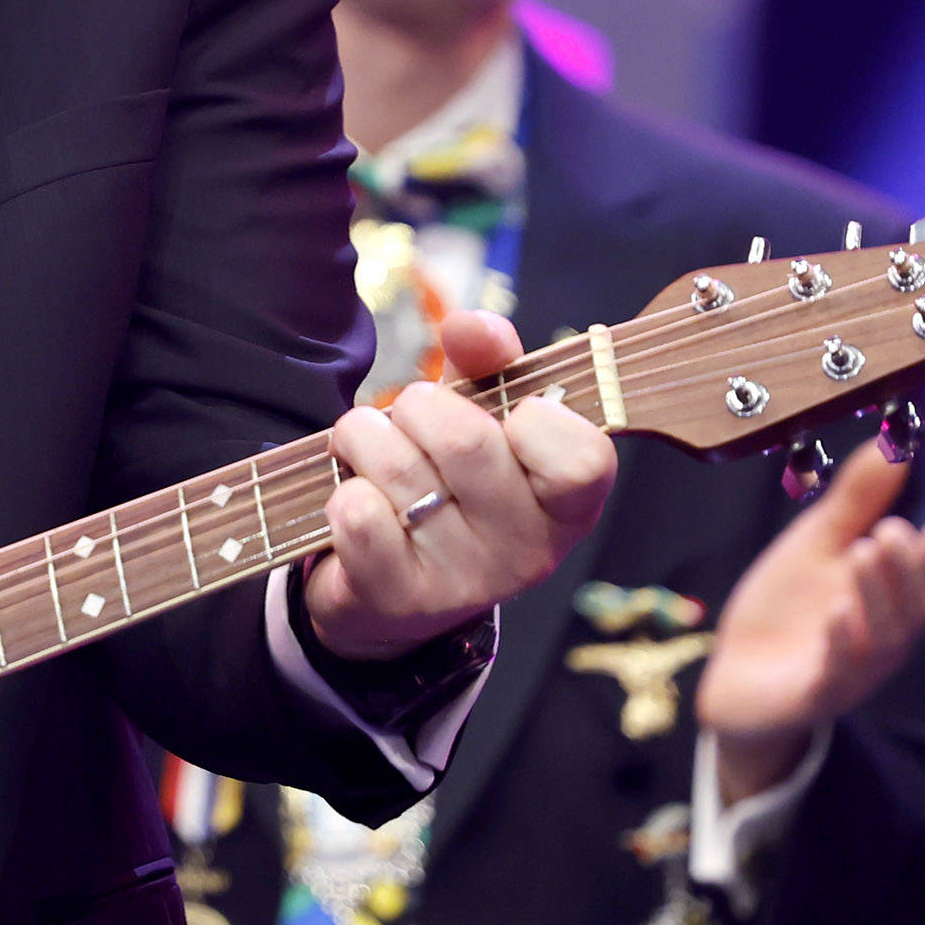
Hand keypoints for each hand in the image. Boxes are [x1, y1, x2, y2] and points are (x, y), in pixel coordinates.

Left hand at [301, 310, 619, 661]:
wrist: (392, 589)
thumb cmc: (449, 485)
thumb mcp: (481, 417)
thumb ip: (488, 362)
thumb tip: (470, 325)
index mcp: (569, 506)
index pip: (582, 457)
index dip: (537, 417)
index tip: (509, 412)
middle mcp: (530, 552)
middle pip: (467, 440)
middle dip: (417, 406)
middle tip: (408, 418)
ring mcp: (467, 582)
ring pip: (399, 468)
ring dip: (364, 438)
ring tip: (367, 451)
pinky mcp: (401, 599)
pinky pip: (358, 513)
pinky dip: (342, 489)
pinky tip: (355, 499)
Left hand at [700, 444, 924, 801]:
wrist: (737, 673)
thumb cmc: (790, 605)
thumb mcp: (818, 542)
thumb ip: (856, 500)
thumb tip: (894, 445)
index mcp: (894, 598)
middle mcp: (886, 636)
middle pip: (916, 607)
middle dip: (908, 569)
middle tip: (891, 531)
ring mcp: (855, 669)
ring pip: (883, 638)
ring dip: (877, 595)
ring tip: (863, 552)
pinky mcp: (817, 693)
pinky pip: (839, 673)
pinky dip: (843, 643)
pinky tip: (838, 613)